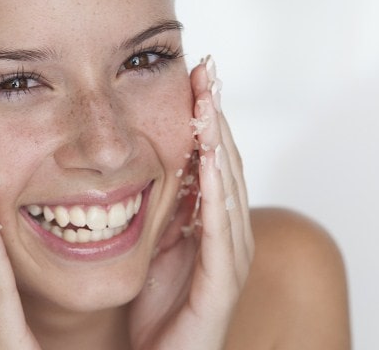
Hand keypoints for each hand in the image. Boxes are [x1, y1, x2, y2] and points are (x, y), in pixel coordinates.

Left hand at [128, 56, 253, 349]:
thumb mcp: (154, 246)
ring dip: (218, 140)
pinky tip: (208, 158)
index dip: (206, 117)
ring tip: (207, 98)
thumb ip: (162, 208)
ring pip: (227, 185)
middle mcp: (230, 233)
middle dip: (216, 115)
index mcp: (213, 222)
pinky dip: (215, 189)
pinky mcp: (224, 280)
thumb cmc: (157, 309)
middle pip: (225, 161)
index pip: (212, 158)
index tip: (196, 74)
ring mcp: (231, 256)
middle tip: (207, 69)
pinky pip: (220, 226)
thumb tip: (147, 165)